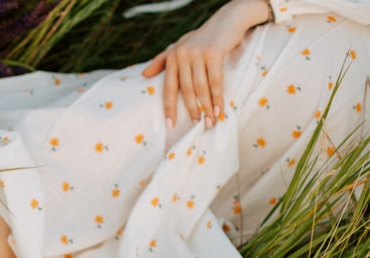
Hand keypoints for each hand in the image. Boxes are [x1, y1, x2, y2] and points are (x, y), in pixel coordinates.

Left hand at [141, 0, 270, 128]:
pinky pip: (215, 81)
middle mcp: (182, 55)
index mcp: (172, 57)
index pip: (169, 87)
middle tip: (197, 125)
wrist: (226, 21)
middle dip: (192, 110)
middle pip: (186, 90)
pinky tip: (220, 109)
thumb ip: (163, 60)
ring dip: (207, 107)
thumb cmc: (202, 38)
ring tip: (210, 121)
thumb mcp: (180, 46)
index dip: (169, 108)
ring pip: (201, 88)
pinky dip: (218, 98)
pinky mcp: (213, 54)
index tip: (170, 125)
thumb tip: (144, 74)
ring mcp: (197, 54)